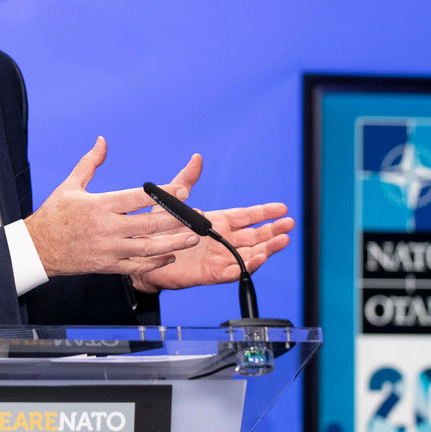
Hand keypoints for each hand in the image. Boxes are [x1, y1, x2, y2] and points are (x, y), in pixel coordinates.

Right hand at [24, 137, 198, 276]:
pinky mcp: (107, 266)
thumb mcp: (70, 185)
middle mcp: (106, 228)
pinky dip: (156, 262)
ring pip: (147, 248)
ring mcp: (108, 249)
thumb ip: (90, 163)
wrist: (37, 249)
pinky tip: (170, 255)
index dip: (162, 193)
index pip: (137, 198)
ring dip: (173, 242)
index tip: (182, 189)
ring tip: (193, 237)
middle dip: (176, 219)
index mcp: (99, 205)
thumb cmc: (54, 214)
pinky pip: (136, 266)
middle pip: (148, 224)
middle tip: (197, 214)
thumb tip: (102, 140)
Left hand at [130, 159, 292, 292]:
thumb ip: (186, 180)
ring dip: (268, 248)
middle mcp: (221, 239)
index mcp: (217, 222)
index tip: (282, 208)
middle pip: (255, 235)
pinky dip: (248, 265)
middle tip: (289, 224)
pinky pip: (234, 270)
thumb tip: (197, 158)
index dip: (265, 212)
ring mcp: (218, 257)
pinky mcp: (211, 273)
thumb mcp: (172, 200)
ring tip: (283, 240)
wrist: (141, 255)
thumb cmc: (155, 228)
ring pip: (250, 253)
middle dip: (273, 230)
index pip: (247, 216)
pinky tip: (260, 258)